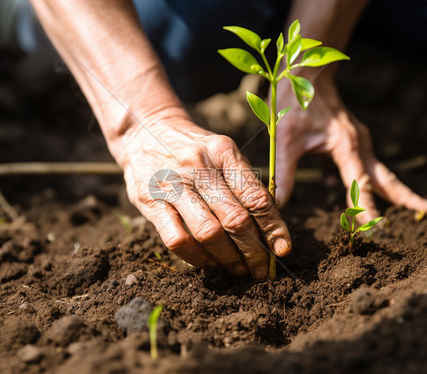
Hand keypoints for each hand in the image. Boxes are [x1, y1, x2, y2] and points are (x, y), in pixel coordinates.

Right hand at [119, 118, 291, 279]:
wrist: (144, 131)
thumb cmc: (194, 150)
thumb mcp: (222, 152)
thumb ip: (244, 182)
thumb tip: (271, 224)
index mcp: (223, 152)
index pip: (256, 196)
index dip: (274, 227)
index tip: (283, 249)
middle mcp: (198, 167)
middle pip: (235, 219)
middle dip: (254, 251)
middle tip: (262, 269)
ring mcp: (172, 185)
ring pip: (208, 233)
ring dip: (228, 259)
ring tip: (239, 269)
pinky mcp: (150, 203)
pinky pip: (177, 239)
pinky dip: (197, 258)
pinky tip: (208, 262)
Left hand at [275, 72, 426, 220]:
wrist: (305, 73)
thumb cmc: (295, 103)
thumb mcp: (285, 141)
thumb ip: (283, 173)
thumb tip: (278, 203)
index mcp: (346, 145)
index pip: (361, 182)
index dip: (368, 206)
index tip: (376, 226)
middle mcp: (359, 143)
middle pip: (385, 176)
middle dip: (405, 196)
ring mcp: (358, 140)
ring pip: (377, 171)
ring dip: (388, 191)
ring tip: (407, 207)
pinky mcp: (351, 139)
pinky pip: (361, 164)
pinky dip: (362, 180)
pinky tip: (344, 188)